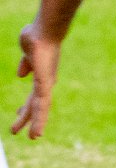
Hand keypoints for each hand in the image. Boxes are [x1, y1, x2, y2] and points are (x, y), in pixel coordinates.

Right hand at [12, 24, 59, 138]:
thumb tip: (21, 75)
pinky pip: (42, 105)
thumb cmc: (36, 37)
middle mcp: (46, 81)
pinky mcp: (45, 84)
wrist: (45, 30)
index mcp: (41, 75)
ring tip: (34, 137)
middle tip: (17, 130)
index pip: (34, 95)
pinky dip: (40, 119)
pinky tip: (37, 129)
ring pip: (40, 108)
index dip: (26, 105)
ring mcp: (46, 83)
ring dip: (36, 123)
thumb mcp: (28, 54)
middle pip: (36, 104)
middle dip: (27, 117)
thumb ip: (26, 64)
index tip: (19, 112)